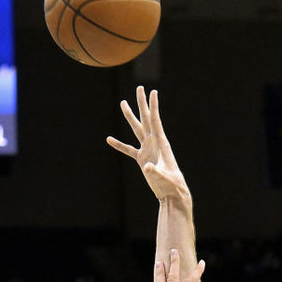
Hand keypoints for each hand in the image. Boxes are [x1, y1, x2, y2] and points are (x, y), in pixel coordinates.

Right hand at [106, 86, 189, 200]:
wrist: (171, 194)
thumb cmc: (171, 185)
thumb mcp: (164, 178)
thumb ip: (155, 172)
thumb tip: (147, 167)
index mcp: (161, 143)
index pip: (156, 121)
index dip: (153, 107)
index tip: (152, 92)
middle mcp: (154, 143)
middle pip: (146, 119)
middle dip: (142, 104)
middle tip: (139, 88)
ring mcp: (148, 150)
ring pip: (137, 129)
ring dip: (130, 116)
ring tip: (123, 103)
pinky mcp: (142, 159)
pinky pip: (129, 150)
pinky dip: (119, 145)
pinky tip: (109, 139)